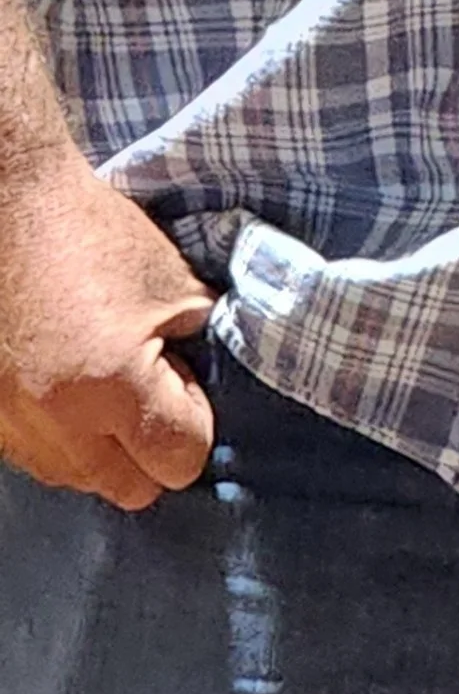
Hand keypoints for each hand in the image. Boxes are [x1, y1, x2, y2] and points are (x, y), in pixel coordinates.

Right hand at [0, 157, 215, 512]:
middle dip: (151, 448)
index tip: (178, 374)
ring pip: (78, 480)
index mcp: (112, 386)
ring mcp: (10, 426)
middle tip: (143, 388)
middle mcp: (55, 423)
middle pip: (132, 490)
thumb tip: (204, 394)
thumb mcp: (175, 284)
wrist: (6, 203)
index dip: (193, 418)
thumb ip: (201, 349)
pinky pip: (34, 457)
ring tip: (96, 380)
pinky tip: (59, 383)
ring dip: (100, 447)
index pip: (182, 460)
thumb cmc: (92, 234)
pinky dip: (55, 434)